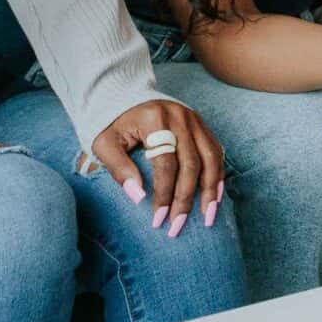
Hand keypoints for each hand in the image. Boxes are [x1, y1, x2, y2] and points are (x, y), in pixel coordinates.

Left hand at [91, 99, 225, 238]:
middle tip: (178, 225)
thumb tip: (138, 198)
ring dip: (210, 190)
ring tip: (207, 216)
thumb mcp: (104, 144)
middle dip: (186, 199)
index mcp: (155, 119)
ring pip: (211, 158)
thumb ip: (119, 169)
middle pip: (191, 164)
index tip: (158, 219)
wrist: (125, 95)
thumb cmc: (113, 124)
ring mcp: (194, 119)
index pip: (166, 163)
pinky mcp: (201, 124)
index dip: (163, 194)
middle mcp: (180, 117)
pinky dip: (217, 175)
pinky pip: (216, 151)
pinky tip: (215, 196)